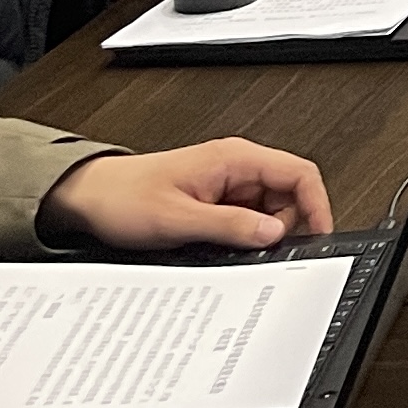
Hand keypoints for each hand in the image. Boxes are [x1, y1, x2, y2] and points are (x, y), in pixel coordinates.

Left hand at [41, 139, 331, 250]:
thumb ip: (230, 226)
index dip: (317, 205)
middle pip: (289, 194)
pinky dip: (241, 235)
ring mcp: (226, 183)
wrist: (88, 199)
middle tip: (258, 249)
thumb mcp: (179, 219)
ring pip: (269, 210)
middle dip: (282, 226)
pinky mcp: (215, 200)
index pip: (299, 173)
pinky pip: (246, 218)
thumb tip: (273, 234)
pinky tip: (218, 245)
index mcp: (234, 158)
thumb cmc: (123, 197)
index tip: (319, 235)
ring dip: (257, 233)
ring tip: (224, 246)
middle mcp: (235, 166)